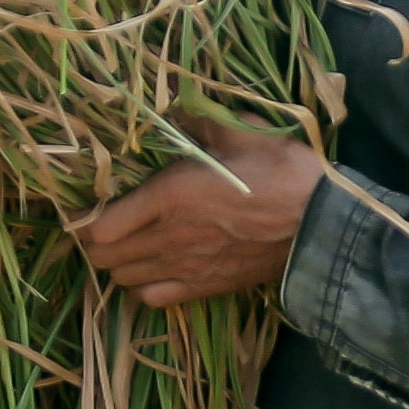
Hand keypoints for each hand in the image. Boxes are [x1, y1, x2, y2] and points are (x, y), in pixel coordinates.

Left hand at [76, 123, 321, 309]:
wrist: (322, 225)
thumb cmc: (282, 172)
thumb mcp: (243, 131)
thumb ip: (200, 121)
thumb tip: (175, 108)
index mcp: (170, 195)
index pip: (100, 226)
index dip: (87, 219)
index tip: (91, 205)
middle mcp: (169, 237)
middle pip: (103, 258)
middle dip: (96, 243)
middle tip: (106, 225)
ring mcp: (186, 268)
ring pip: (124, 280)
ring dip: (119, 265)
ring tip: (128, 247)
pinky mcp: (205, 288)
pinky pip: (153, 300)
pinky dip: (144, 288)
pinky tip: (155, 270)